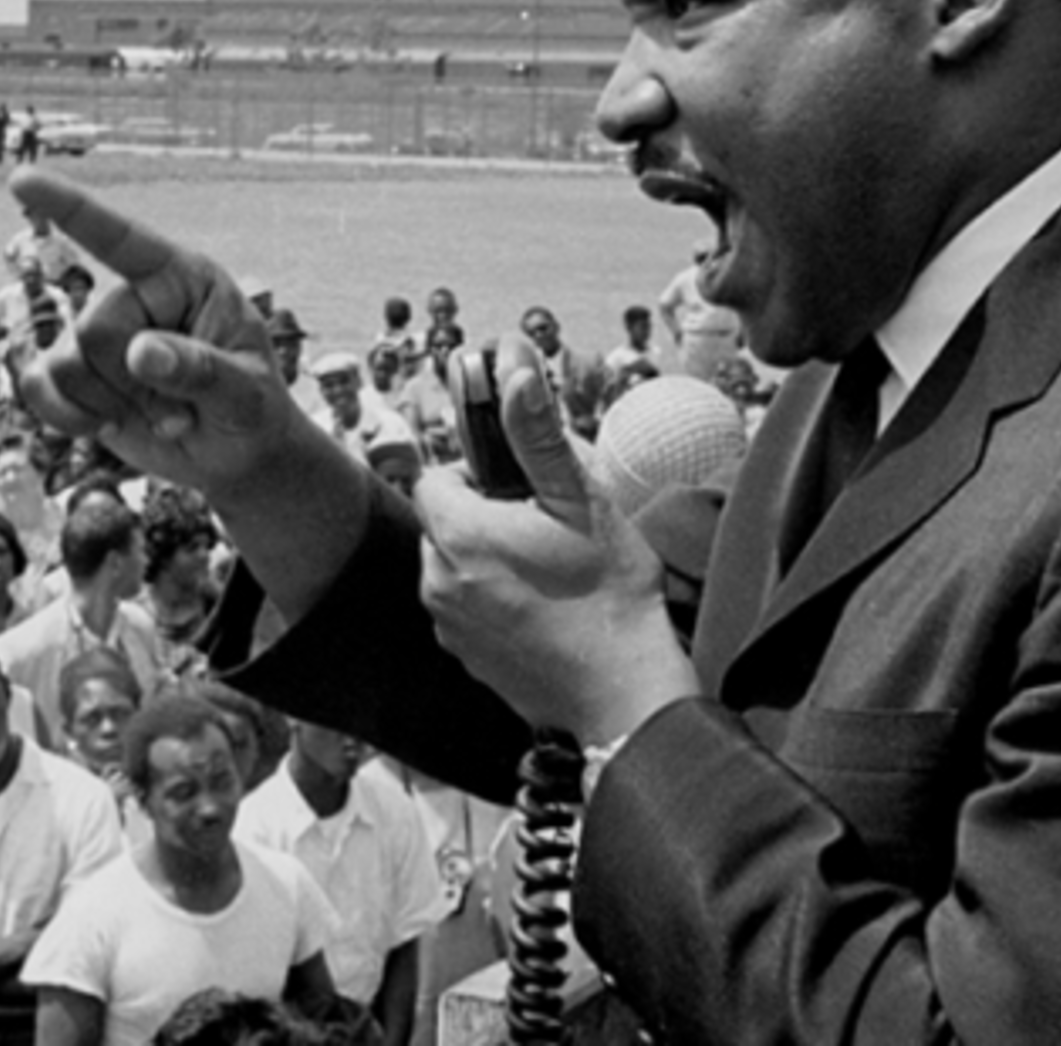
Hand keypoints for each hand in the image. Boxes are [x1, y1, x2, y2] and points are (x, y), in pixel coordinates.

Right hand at [5, 170, 302, 506]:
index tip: (22, 180)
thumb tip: (139, 353)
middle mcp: (134, 296)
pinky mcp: (74, 375)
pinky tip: (107, 425)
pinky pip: (37, 388)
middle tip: (179, 410)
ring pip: (63, 365)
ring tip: (157, 415)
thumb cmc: (252, 410)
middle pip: (93, 331)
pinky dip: (68, 417)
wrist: (235, 455)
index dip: (69, 208)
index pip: (120, 237)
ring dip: (109, 406)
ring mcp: (99, 336)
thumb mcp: (245, 392)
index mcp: (181, 277)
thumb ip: (200, 370)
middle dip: (130, 384)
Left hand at [415, 336, 697, 744]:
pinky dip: (491, 603)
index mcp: (459, 535)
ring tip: (548, 574)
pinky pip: (464, 610)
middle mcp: (437, 581)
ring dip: (486, 560)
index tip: (522, 490)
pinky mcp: (464, 659)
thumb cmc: (610, 593)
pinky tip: (542, 612)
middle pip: (442, 523)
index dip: (477, 476)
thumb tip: (513, 366)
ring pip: (452, 567)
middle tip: (544, 531)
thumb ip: (536, 432)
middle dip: (482, 517)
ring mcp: (448, 626)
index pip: (436, 478)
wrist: (624, 694)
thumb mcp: (580, 499)